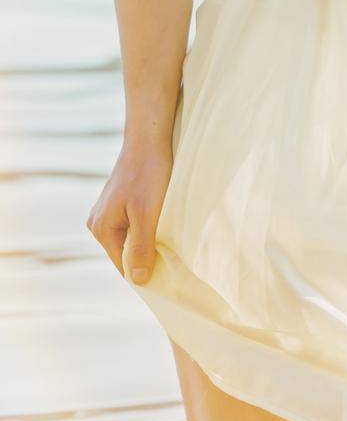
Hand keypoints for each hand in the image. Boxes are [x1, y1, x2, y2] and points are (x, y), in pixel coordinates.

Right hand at [85, 142, 172, 283]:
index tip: (168, 278)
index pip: (123, 266)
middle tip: (174, 260)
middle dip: (147, 258)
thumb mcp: (147, 215)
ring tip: (170, 240)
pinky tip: (163, 223)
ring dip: (149, 242)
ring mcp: (107, 212)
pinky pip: (133, 226)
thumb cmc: (148, 175)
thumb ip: (142, 247)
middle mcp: (98, 223)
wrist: (148, 139)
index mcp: (101, 229)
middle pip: (126, 253)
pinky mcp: (119, 203)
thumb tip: (138, 280)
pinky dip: (148, 228)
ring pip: (131, 239)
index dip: (145, 273)